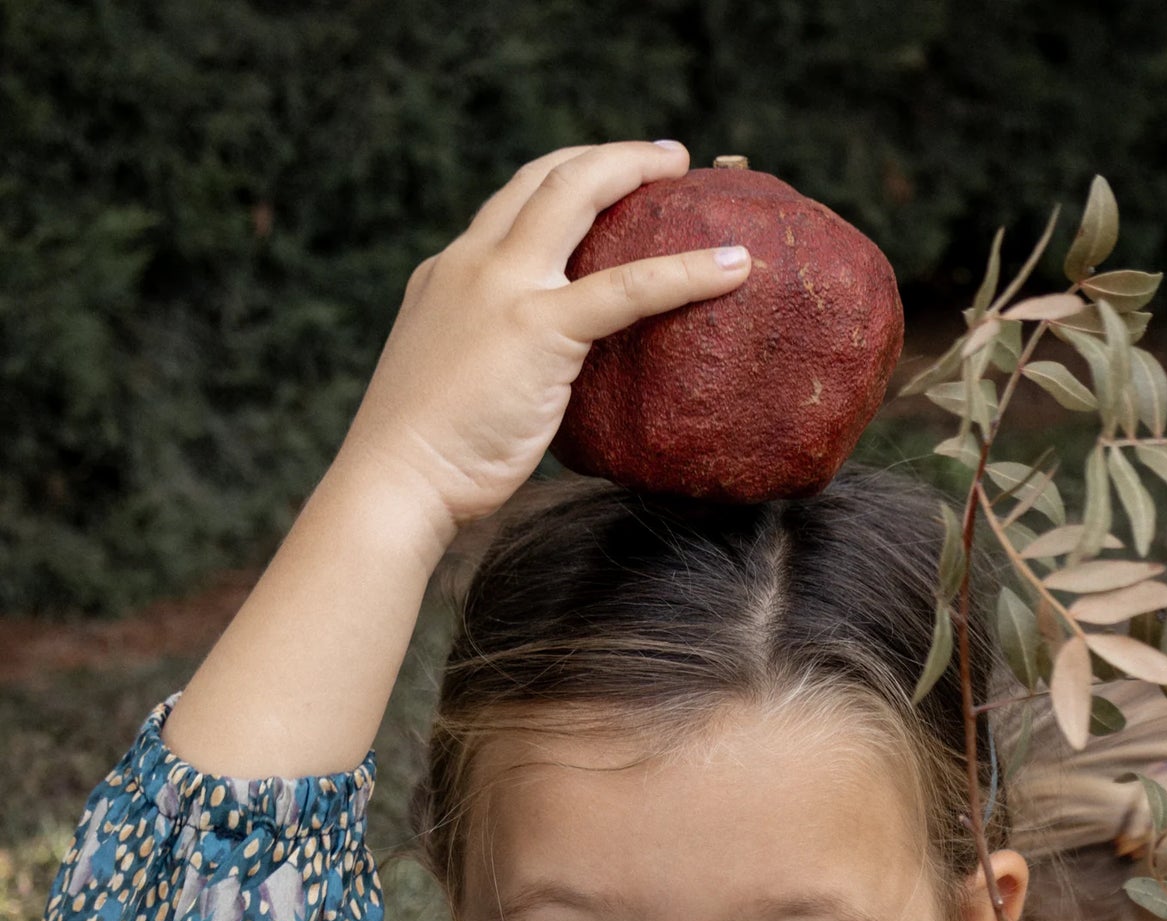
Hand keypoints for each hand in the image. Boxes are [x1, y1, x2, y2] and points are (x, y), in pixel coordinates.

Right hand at [332, 140, 752, 546]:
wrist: (397, 482)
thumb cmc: (426, 459)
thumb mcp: (452, 384)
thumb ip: (492, 362)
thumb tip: (537, 388)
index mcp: (448, 274)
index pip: (510, 205)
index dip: (561, 181)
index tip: (600, 181)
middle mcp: (472, 263)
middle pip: (545, 177)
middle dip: (606, 156)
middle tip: (660, 159)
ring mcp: (504, 287)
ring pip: (577, 194)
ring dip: (635, 168)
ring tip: (685, 171)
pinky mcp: (540, 327)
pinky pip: (629, 286)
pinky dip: (687, 270)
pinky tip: (732, 266)